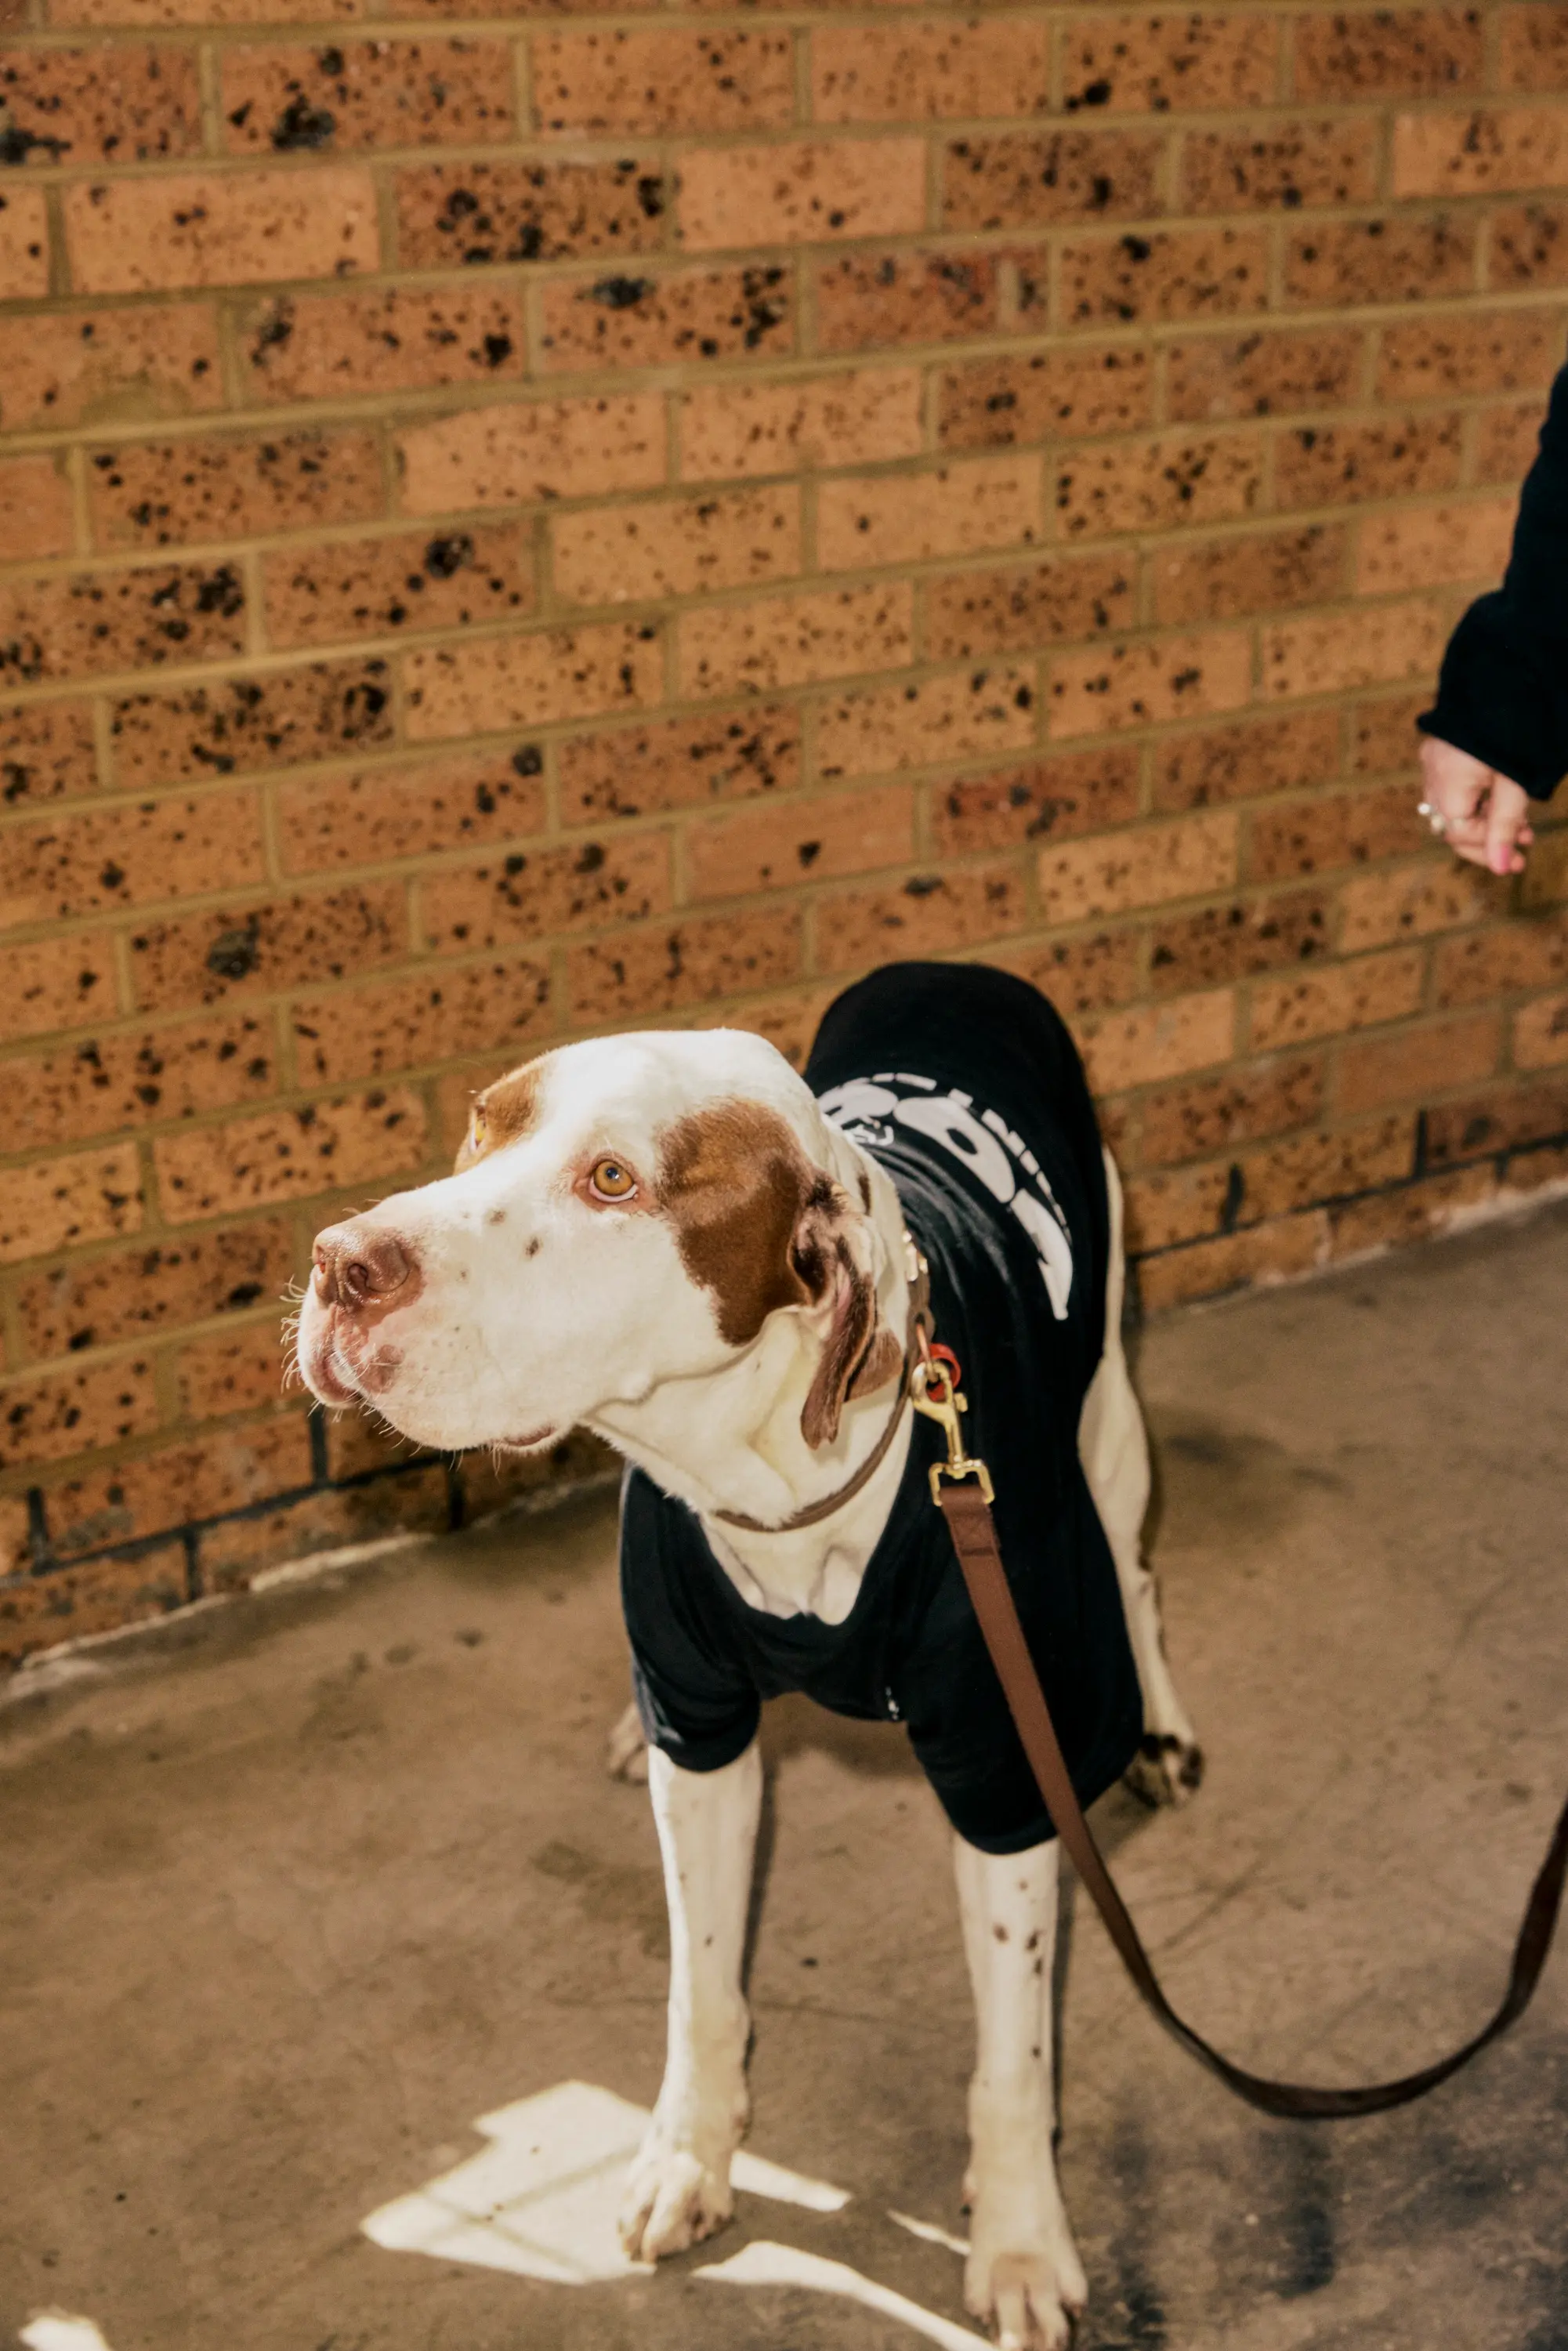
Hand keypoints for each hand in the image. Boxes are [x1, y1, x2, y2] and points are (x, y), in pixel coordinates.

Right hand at [1418, 736, 1534, 875]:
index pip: (1459, 833)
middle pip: (1451, 824)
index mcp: (1448, 783)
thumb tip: (1502, 868)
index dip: (1488, 850)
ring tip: (1520, 824)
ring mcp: (1433, 759)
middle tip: (1521, 849)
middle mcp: (1433, 774)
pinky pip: (1451, 785)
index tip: (1518, 861)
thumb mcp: (1515, 782)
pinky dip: (1475, 798)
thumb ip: (1506, 825)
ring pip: (1452, 806)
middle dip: (1486, 838)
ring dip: (1484, 819)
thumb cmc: (1512, 728)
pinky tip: (1500, 798)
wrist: (1503, 673)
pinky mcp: (1440, 747)